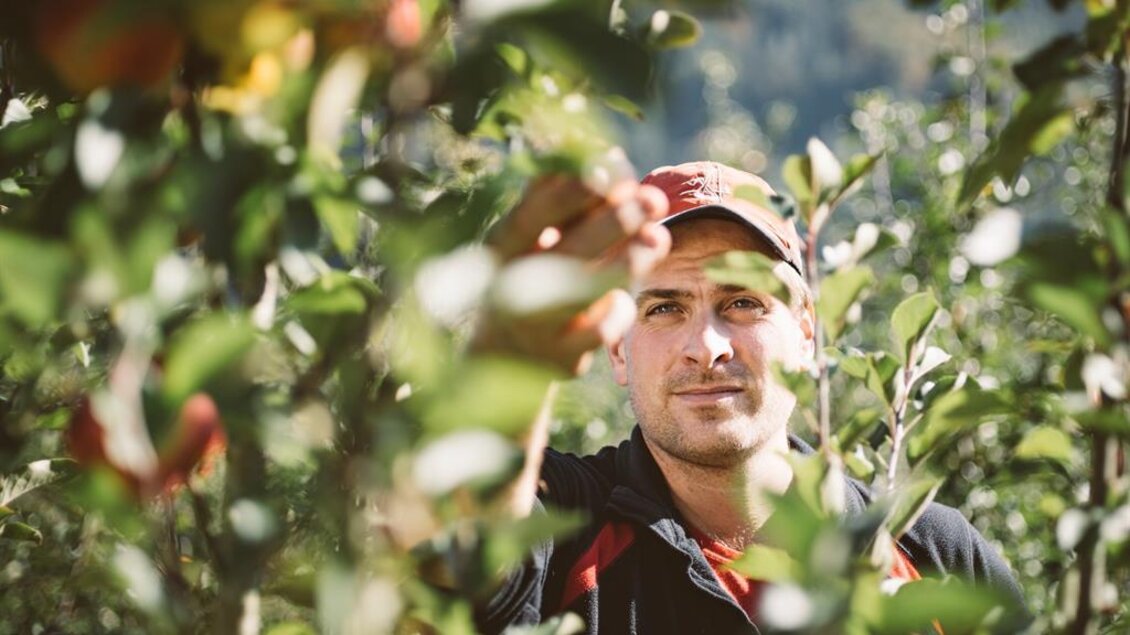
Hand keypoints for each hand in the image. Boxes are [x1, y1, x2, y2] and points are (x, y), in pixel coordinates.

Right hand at [474, 173, 670, 373]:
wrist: (503, 356)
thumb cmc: (528, 274)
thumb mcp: (531, 238)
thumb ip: (565, 200)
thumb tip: (611, 157)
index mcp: (499, 251)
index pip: (531, 217)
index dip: (571, 192)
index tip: (611, 164)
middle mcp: (509, 290)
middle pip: (567, 253)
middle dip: (615, 223)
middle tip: (653, 199)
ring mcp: (535, 328)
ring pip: (590, 292)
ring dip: (630, 261)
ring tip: (658, 237)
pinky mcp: (561, 359)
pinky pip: (603, 328)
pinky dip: (618, 306)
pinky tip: (620, 295)